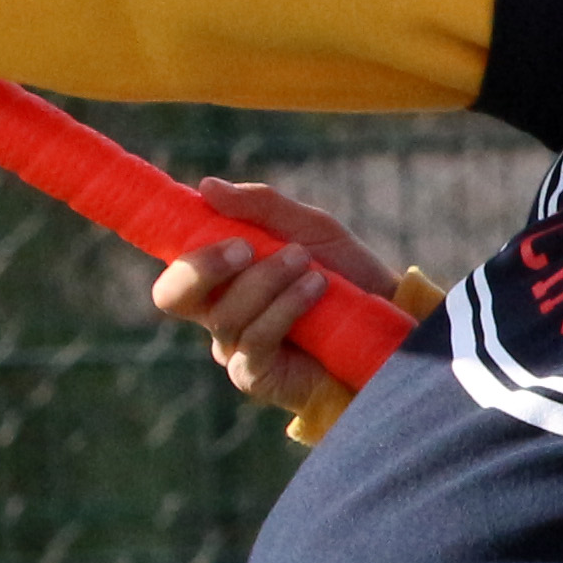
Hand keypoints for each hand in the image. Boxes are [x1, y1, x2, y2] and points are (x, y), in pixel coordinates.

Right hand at [150, 178, 395, 413]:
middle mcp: (217, 315)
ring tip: (307, 263)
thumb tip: (206, 187)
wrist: (390, 318)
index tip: (195, 214)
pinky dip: (285, 307)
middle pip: (173, 296)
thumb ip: (260, 205)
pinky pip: (255, 339)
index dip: (172, 247)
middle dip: (204, 266)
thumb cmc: (345, 272)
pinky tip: (316, 287)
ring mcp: (235, 349)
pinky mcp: (257, 375)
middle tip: (246, 247)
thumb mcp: (308, 228)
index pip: (173, 268)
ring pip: (225, 315)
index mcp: (218, 279)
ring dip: (267, 281)